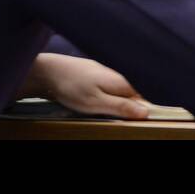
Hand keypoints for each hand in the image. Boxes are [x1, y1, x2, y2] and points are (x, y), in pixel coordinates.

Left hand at [30, 53, 149, 118]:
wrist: (49, 71)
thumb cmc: (71, 87)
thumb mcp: (97, 103)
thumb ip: (121, 107)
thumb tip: (145, 111)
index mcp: (121, 82)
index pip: (142, 99)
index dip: (141, 112)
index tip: (133, 123)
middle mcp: (116, 76)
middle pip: (130, 97)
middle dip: (125, 110)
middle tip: (111, 118)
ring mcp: (105, 74)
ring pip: (117, 94)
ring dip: (112, 105)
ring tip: (98, 112)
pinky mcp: (95, 76)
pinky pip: (106, 90)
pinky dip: (103, 99)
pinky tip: (92, 103)